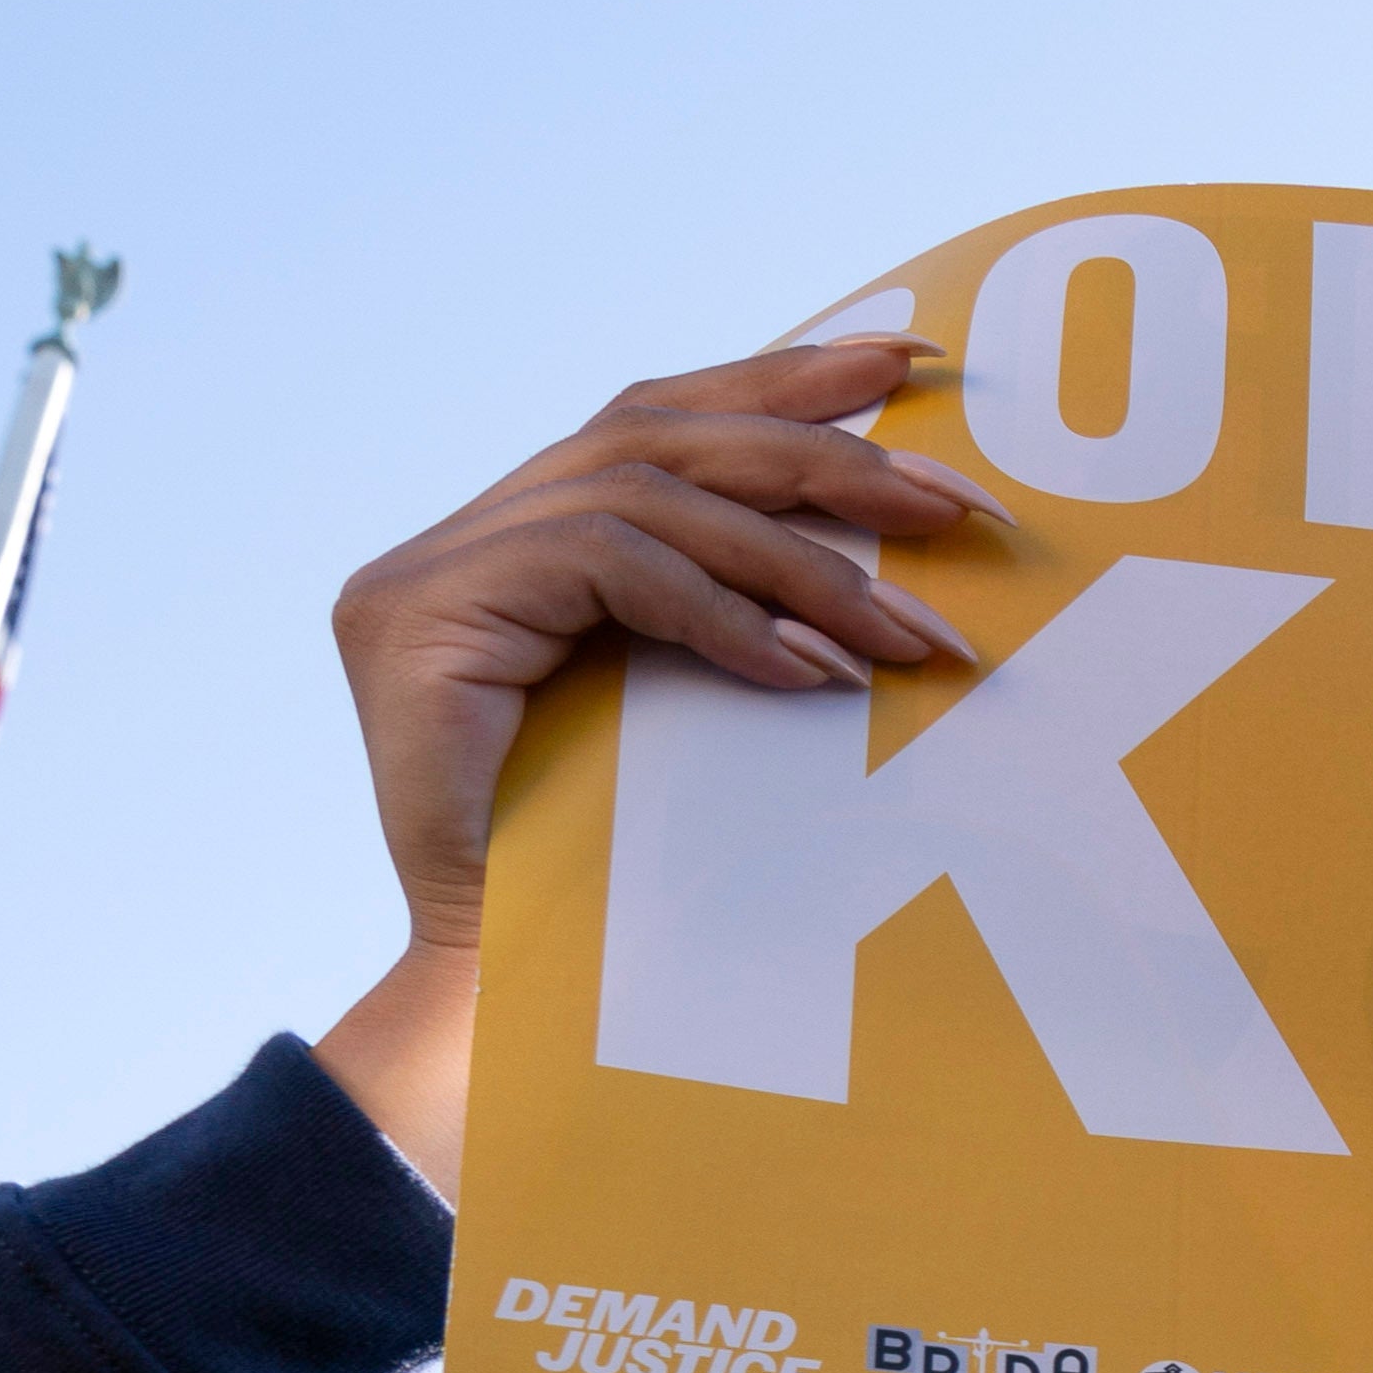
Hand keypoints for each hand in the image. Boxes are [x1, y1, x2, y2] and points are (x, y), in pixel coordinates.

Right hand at [310, 335, 1005, 1184]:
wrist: (510, 1010)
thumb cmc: (627, 884)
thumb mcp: (705, 717)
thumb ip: (744, 614)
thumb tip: (901, 552)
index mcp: (523, 542)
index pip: (663, 419)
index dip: (787, 379)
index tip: (913, 362)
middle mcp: (464, 538)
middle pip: (659, 435)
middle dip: (822, 454)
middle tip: (954, 501)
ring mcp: (427, 575)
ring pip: (647, 498)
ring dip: (802, 563)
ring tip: (914, 634)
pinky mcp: (418, 622)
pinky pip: (607, 567)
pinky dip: (725, 612)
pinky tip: (815, 671)